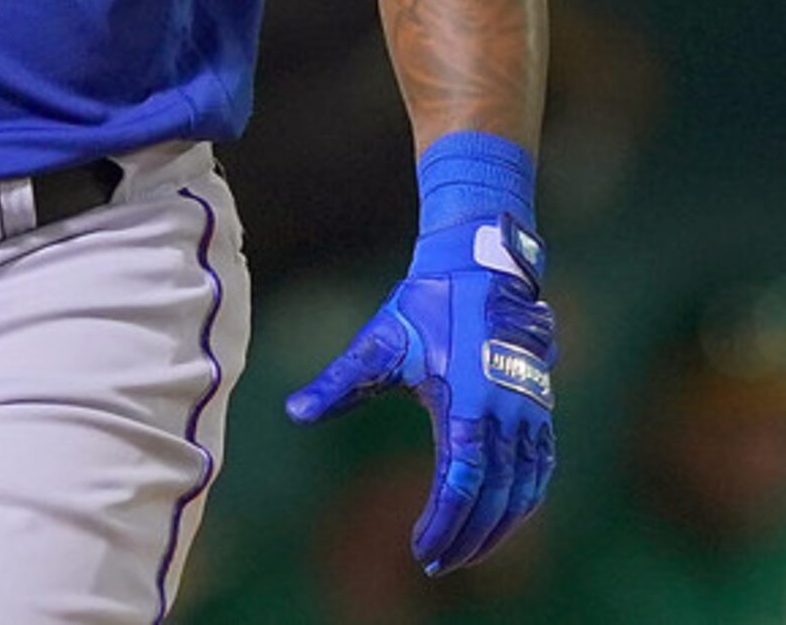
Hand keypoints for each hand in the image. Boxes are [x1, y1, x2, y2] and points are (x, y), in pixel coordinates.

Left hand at [287, 212, 556, 574]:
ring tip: (466, 554)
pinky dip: (523, 503)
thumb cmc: (426, 306)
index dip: (444, 521)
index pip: (460, 481)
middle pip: (494, 496)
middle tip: (438, 565)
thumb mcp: (378, 343)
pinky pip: (539, 470)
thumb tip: (294, 413)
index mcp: (467, 401)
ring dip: (499, 528)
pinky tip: (502, 520)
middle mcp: (507, 414)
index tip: (421, 551)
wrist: (481, 270)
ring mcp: (531, 414)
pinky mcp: (541, 411)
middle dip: (468, 537)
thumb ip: (339, 383)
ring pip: (523, 490)